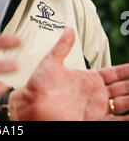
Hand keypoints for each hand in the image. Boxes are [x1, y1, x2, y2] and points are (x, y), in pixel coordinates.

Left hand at [8, 27, 128, 120]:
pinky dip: (126, 119)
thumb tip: (69, 28)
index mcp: (88, 79)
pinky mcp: (95, 122)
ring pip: (123, 104)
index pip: (114, 73)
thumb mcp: (51, 62)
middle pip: (122, 89)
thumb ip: (62, 46)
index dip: (126, 70)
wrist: (31, 106)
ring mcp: (97, 110)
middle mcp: (95, 95)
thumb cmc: (38, 85)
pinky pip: (116, 122)